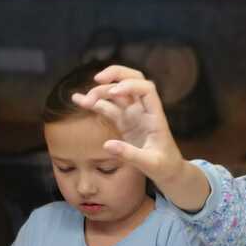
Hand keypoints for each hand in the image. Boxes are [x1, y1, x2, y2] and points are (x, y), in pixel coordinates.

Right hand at [71, 65, 183, 185]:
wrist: (168, 171)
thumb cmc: (164, 166)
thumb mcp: (150, 164)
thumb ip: (130, 154)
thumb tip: (106, 145)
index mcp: (155, 116)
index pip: (147, 89)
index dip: (130, 85)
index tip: (113, 92)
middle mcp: (144, 110)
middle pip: (133, 80)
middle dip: (115, 74)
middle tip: (97, 79)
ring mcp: (134, 114)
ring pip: (117, 93)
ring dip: (100, 91)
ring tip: (82, 100)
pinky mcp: (124, 121)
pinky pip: (108, 107)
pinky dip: (95, 103)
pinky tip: (77, 99)